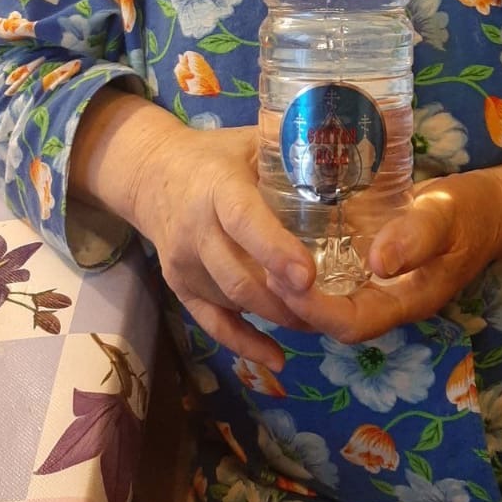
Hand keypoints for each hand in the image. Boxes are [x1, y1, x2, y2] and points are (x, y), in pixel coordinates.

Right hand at [131, 121, 317, 366]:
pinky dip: (245, 344)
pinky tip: (278, 359)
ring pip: (231, 301)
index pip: (244, 222)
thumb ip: (292, 153)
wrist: (150, 172)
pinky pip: (212, 323)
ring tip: (320, 323)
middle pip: (238, 276)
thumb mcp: (251, 142)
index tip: (308, 276)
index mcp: (217, 188)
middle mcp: (196, 230)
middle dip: (284, 300)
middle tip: (330, 311)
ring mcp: (184, 263)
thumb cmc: (215, 154)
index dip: (274, 250)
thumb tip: (350, 155)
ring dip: (276, 318)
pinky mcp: (180, 286)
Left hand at [266, 170, 498, 343]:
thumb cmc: (470, 211)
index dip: (315, 310)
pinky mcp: (369, 261)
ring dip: (294, 284)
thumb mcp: (447, 215)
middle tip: (261, 263)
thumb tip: (377, 262)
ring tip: (261, 253)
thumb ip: (417, 237)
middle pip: (330, 317)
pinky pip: (334, 273)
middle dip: (293, 299)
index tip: (285, 281)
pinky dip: (307, 262)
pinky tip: (283, 235)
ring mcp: (377, 283)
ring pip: (328, 296)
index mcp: (406, 301)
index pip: (351, 324)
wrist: (488, 207)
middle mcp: (385, 299)